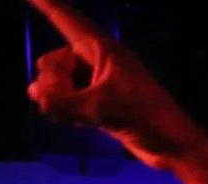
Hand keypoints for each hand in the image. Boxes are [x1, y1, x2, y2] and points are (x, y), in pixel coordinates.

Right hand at [23, 1, 207, 169]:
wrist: (171, 146)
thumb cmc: (143, 117)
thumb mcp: (100, 107)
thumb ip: (62, 101)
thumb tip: (35, 95)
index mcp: (101, 49)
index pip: (66, 18)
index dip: (45, 4)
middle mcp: (97, 61)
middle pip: (53, 61)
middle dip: (52, 81)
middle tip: (66, 101)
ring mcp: (97, 82)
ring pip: (57, 83)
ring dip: (56, 99)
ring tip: (70, 117)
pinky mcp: (98, 103)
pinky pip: (67, 100)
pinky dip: (64, 110)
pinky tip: (73, 122)